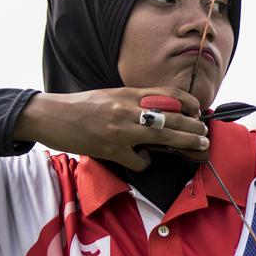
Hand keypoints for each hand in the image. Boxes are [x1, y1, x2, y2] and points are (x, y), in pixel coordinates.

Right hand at [13, 87, 209, 170]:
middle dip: (194, 126)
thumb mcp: (112, 95)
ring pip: (163, 135)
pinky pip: (139, 160)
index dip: (189, 102)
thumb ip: (135, 101)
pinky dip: (145, 162)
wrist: (50, 116)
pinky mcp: (111, 149)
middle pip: (173, 117)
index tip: (198, 110)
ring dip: (185, 141)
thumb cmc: (82, 106)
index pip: (169, 94)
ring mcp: (121, 130)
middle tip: (205, 133)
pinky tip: (144, 161)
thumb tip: (161, 111)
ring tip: (199, 146)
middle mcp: (128, 109)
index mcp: (129, 94)